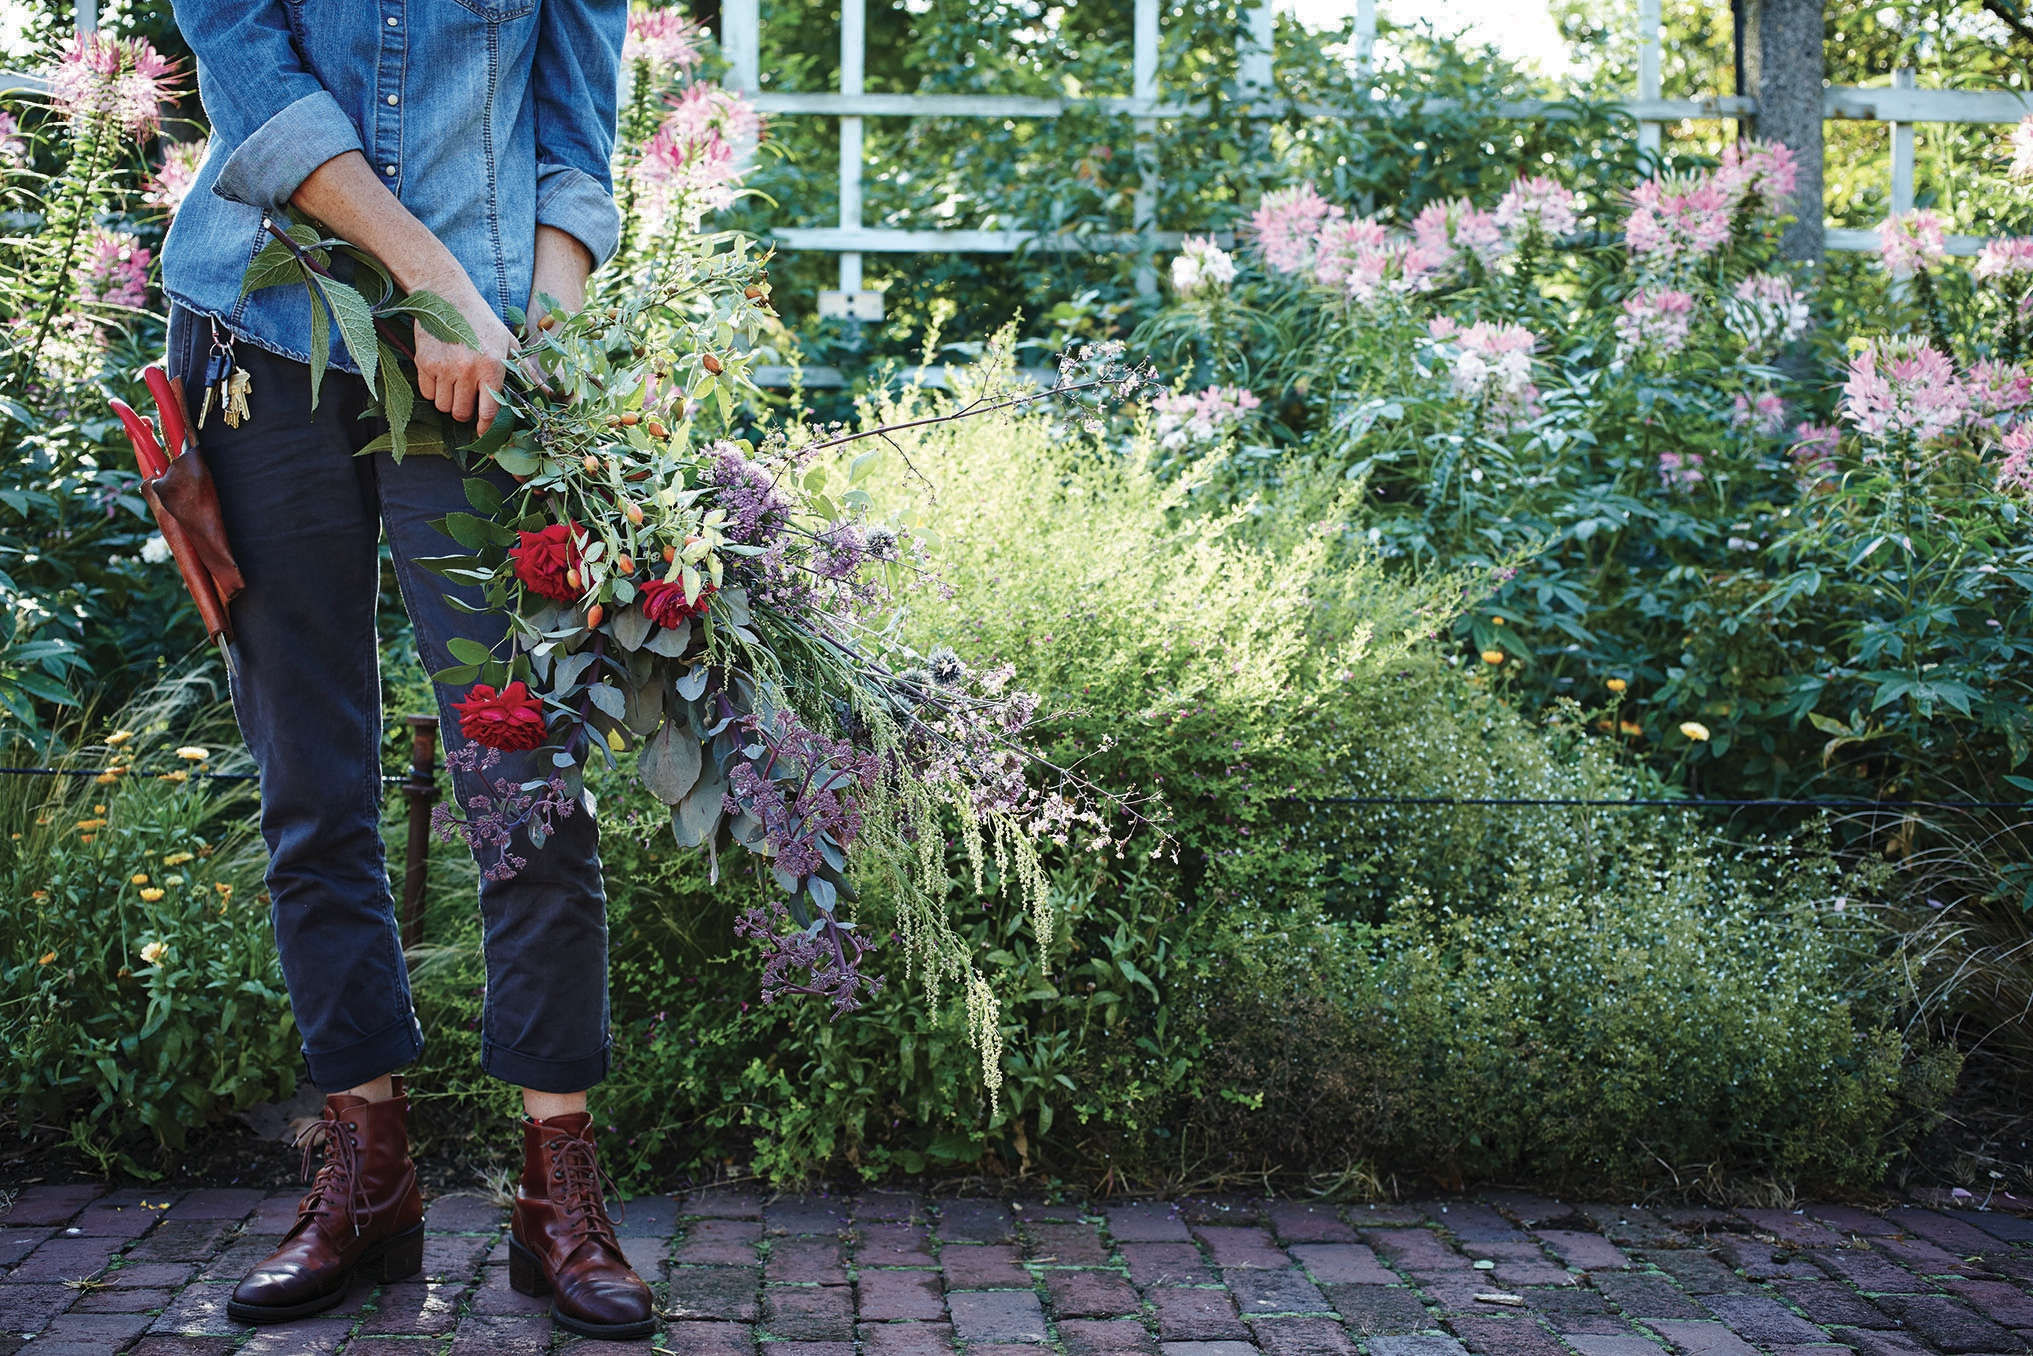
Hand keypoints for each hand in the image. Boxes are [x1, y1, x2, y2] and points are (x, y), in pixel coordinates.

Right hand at [414, 281, 518, 431]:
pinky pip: (427, 393)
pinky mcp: (424, 362)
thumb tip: (549, 392)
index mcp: (492, 367)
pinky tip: (441, 376)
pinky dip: (433, 391)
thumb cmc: (483, 323)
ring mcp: (444, 367)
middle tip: (468, 400)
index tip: (483, 434)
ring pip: (443, 406)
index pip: (488, 412)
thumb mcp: (509, 344)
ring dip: (449, 402)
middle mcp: (468, 370)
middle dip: (465, 413)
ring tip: (455, 385)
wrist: (447, 297)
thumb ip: (526, 372)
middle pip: (462, 414)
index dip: (485, 429)